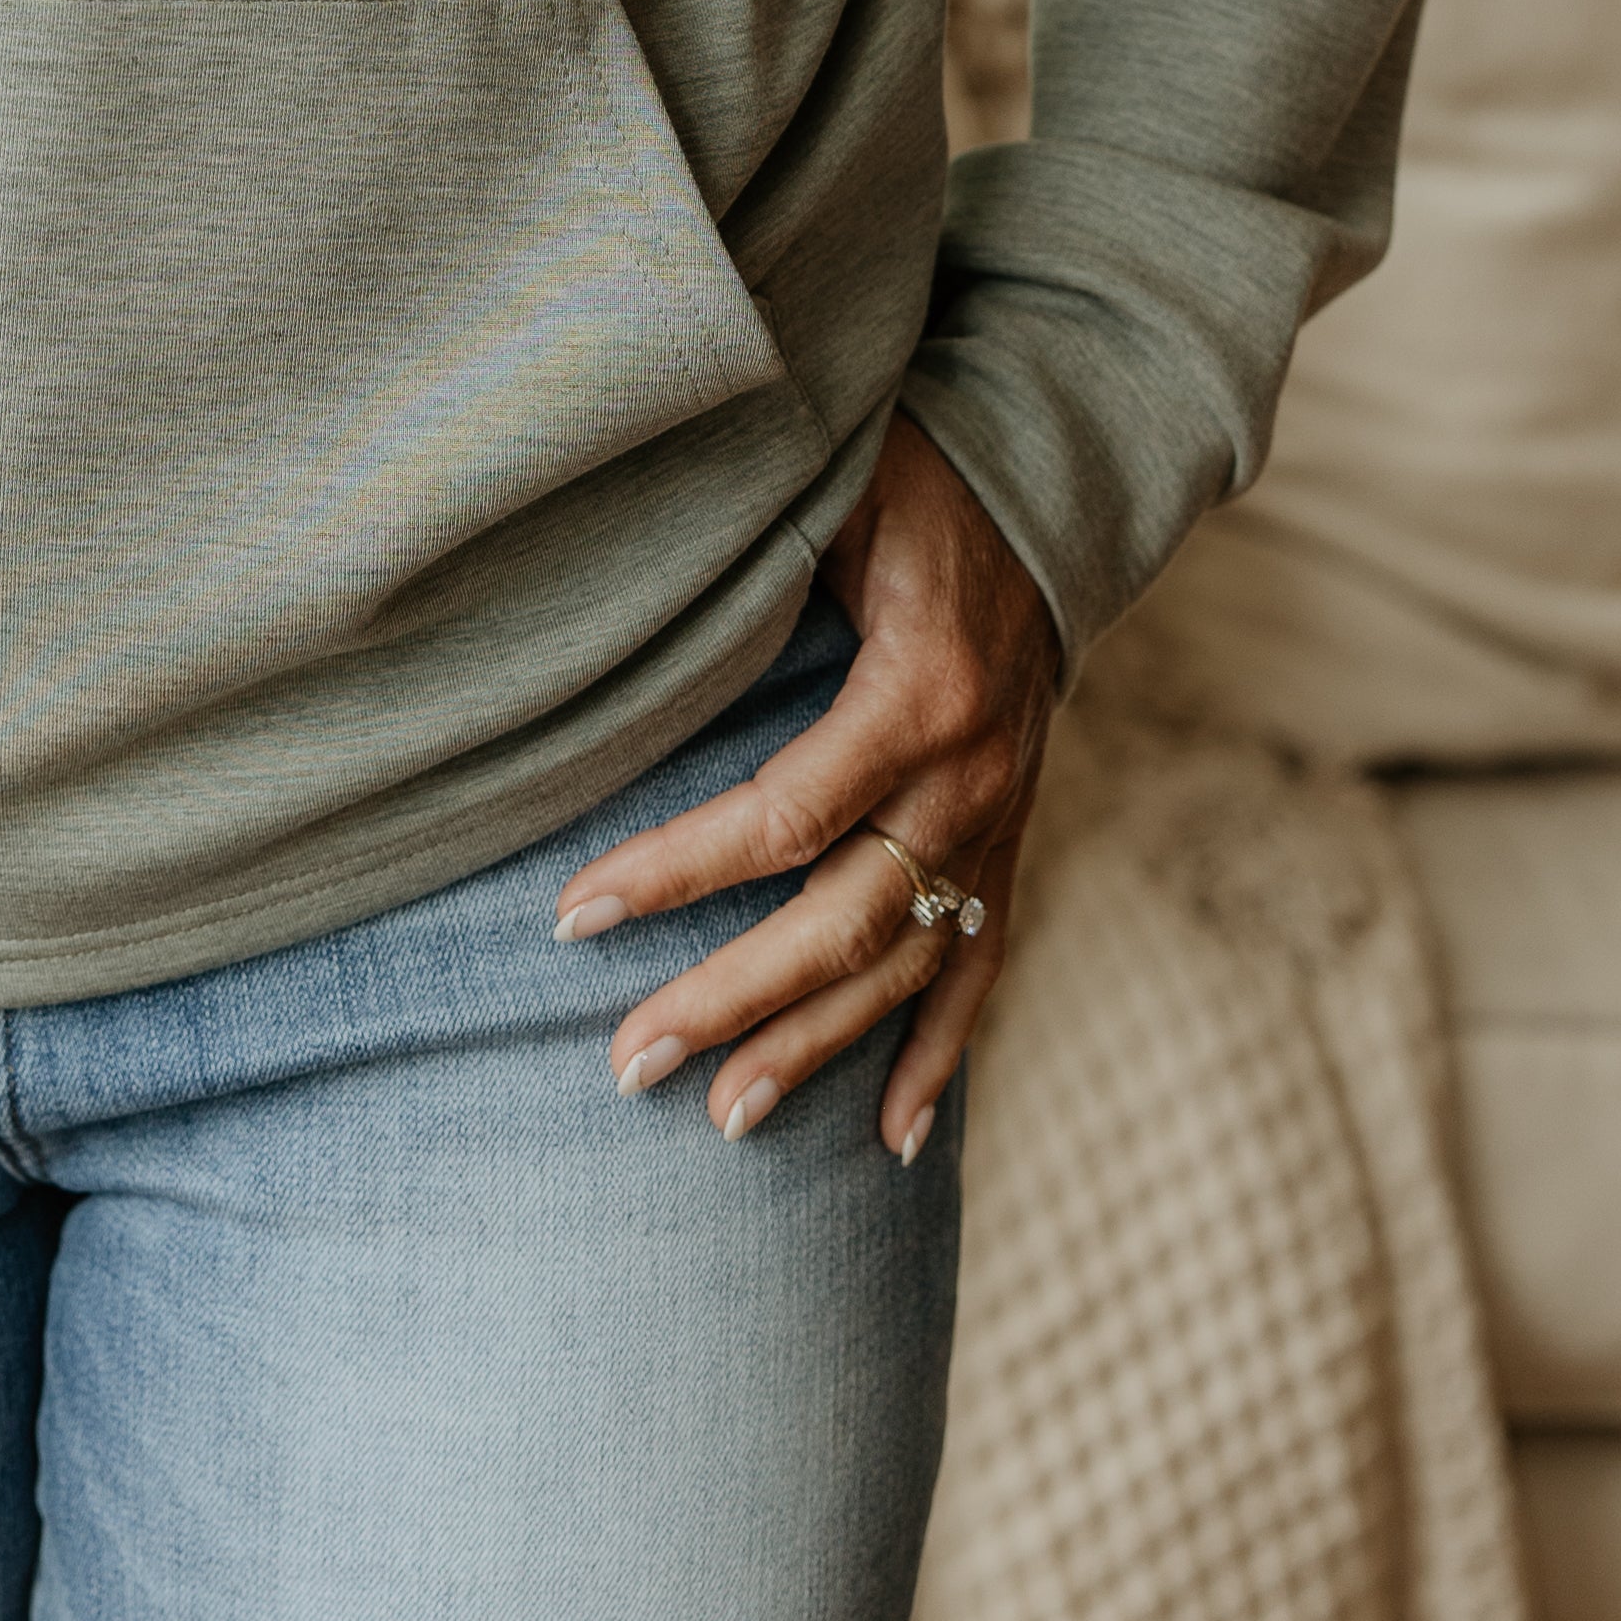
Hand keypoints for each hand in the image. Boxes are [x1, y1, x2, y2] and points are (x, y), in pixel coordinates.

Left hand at [554, 414, 1057, 1164]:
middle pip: (840, 923)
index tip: (572, 914)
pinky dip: (937, 1059)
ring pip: (902, 968)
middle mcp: (967, 780)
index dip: (675, 872)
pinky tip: (889, 1141)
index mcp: (918, 693)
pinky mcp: (1010, 846)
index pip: (782, 817)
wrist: (1048, 496)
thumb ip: (757, 564)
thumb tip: (628, 612)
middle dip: (729, 999)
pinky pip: (980, 971)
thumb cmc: (913, 479)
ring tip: (721, 1117)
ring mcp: (996, 824)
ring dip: (812, 1048)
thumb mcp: (838, 493)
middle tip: (626, 1061)